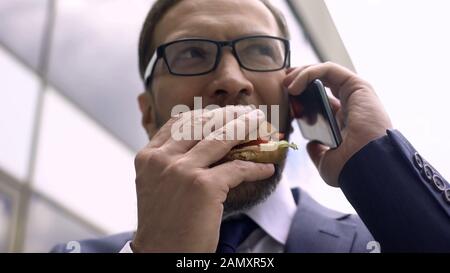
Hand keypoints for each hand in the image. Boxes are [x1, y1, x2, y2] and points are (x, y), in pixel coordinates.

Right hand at [131, 106, 274, 251]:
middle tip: (250, 114)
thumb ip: (174, 160)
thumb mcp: (158, 184)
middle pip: (203, 124)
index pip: (180, 122)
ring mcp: (182, 171)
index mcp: (148, 156)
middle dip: (231, 116)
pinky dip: (256, 168)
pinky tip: (266, 168)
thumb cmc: (163, 223)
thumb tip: (210, 141)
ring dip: (247, 129)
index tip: (225, 113)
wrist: (161, 255)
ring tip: (263, 128)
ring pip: (222, 138)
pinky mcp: (203, 186)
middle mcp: (162, 159)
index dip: (207, 114)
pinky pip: (238, 168)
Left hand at [284, 62, 391, 186]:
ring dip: (302, 73)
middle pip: (323, 82)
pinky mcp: (358, 86)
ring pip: (325, 72)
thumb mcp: (327, 161)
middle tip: (283, 84)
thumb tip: (311, 145)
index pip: (322, 100)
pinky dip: (309, 73)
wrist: (365, 166)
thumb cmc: (349, 168)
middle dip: (300, 78)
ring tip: (286, 83)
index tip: (285, 99)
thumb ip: (318, 151)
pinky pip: (329, 70)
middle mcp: (351, 105)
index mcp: (345, 121)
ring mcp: (355, 94)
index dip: (302, 95)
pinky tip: (294, 86)